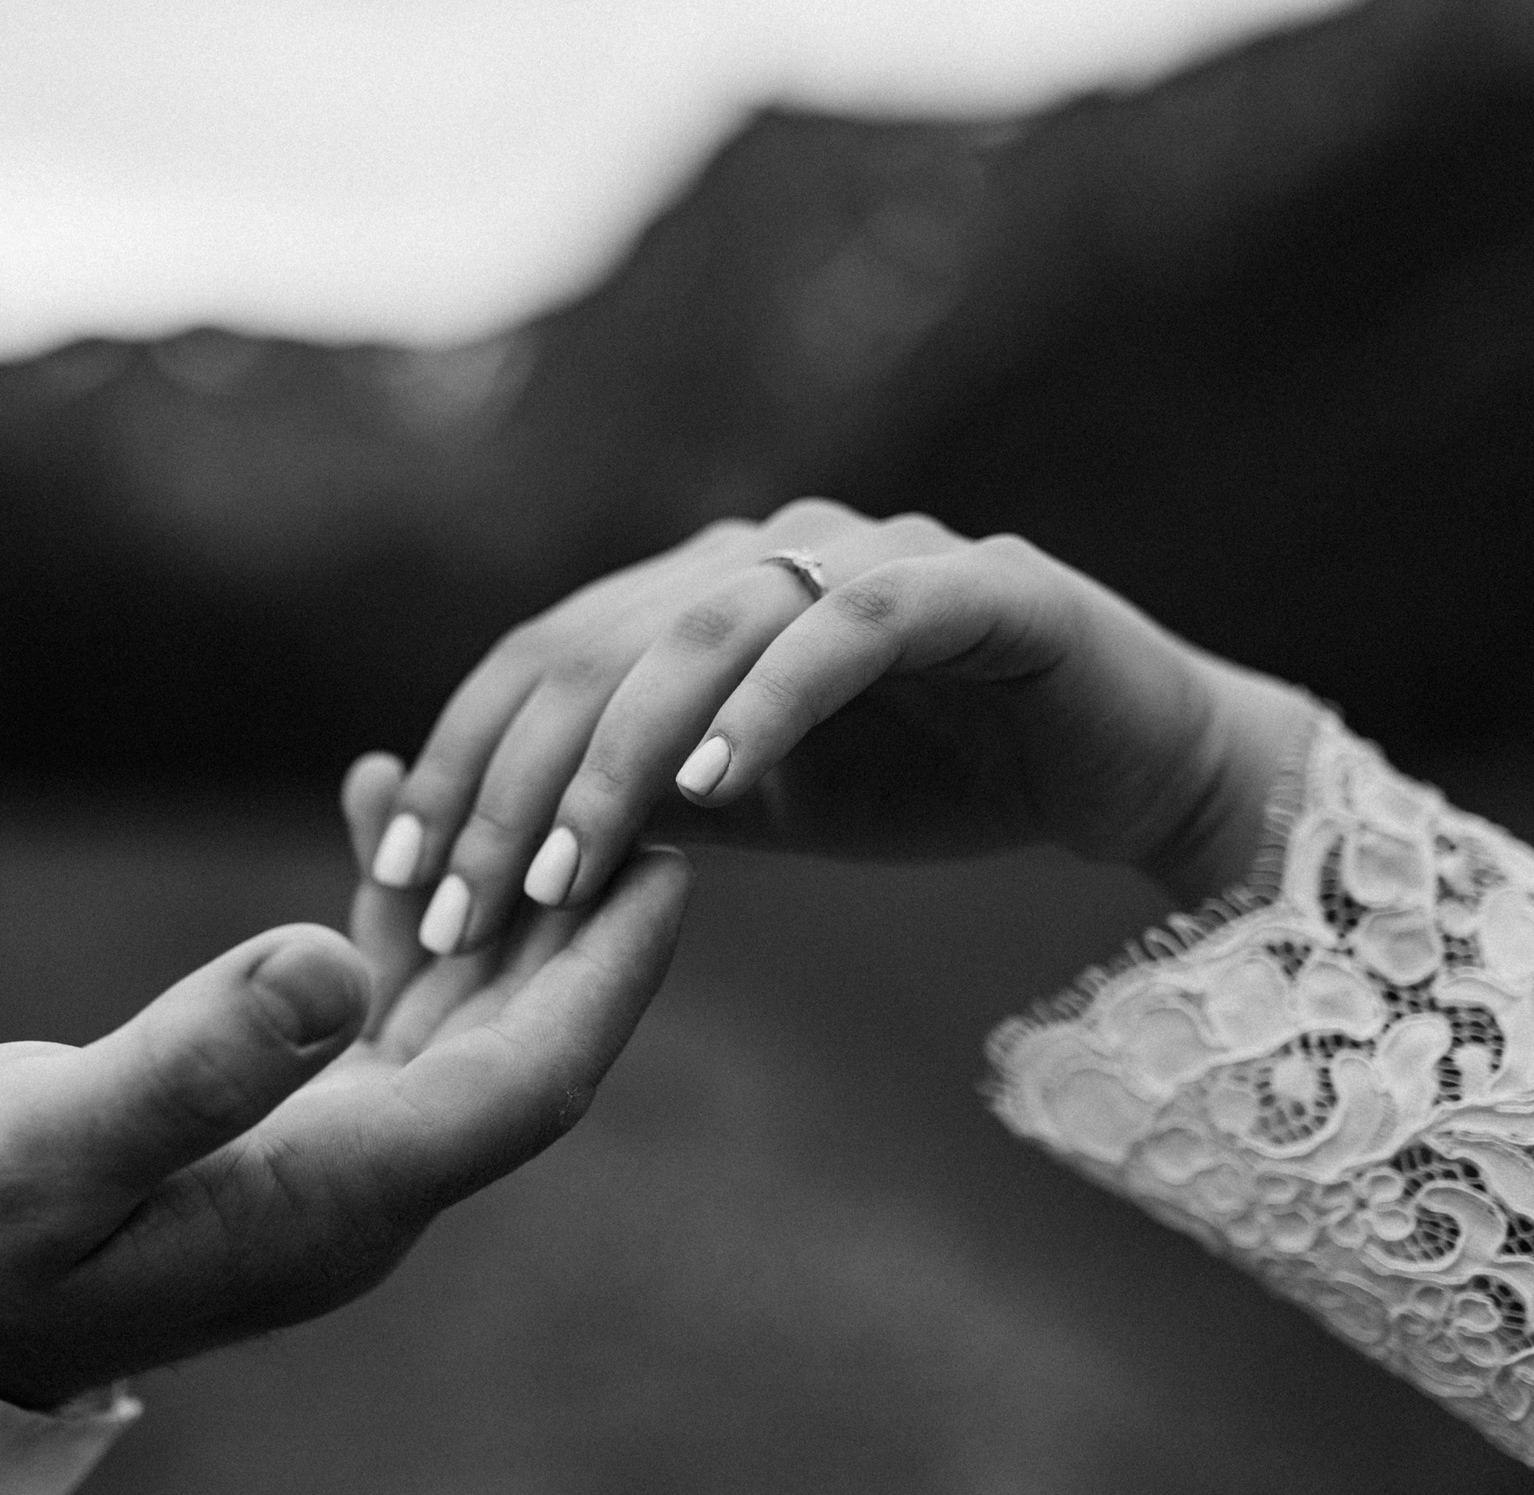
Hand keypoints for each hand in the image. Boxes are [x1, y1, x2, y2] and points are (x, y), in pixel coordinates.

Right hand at [0, 768, 688, 1408]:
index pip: (522, 1087)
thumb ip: (189, 1069)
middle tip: (653, 797)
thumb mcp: (52, 1148)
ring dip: (496, 902)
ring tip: (535, 772)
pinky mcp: (279, 1125)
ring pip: (454, 1017)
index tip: (672, 871)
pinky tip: (376, 808)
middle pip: (517, 1045)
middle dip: (587, 928)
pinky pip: (368, 1007)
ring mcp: (325, 1157)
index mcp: (336, 1199)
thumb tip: (329, 965)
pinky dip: (385, 910)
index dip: (605, 981)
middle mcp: (361, 1185)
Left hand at [365, 498, 1319, 955]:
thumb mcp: (761, 803)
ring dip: (617, 758)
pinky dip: (773, 704)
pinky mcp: (978, 587)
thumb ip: (652, 795)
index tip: (404, 873)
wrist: (1129, 766)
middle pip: (595, 641)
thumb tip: (511, 844)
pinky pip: (851, 626)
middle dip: (510, 781)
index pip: (544, 658)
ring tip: (563, 874)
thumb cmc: (937, 776)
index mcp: (705, 590)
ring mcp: (875, 553)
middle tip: (458, 905)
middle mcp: (772, 549)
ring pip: (703, 628)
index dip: (461, 758)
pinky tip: (716, 790)